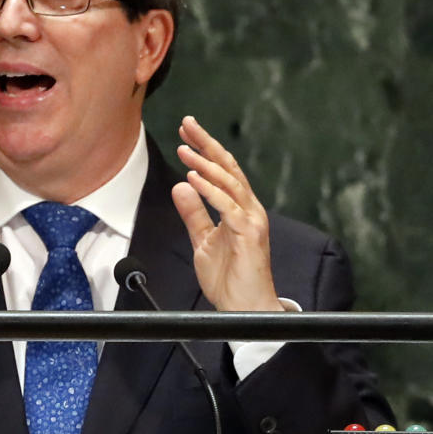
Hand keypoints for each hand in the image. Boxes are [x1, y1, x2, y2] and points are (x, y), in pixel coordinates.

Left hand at [171, 116, 282, 311]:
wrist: (244, 309)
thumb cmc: (229, 278)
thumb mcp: (203, 241)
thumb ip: (193, 214)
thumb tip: (180, 185)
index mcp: (240, 209)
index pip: (222, 171)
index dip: (205, 149)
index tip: (185, 132)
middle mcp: (249, 209)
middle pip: (228, 168)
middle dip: (207, 143)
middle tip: (187, 124)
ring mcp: (252, 220)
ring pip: (229, 182)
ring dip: (205, 163)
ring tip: (183, 148)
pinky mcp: (249, 233)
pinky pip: (228, 206)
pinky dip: (210, 190)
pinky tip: (193, 177)